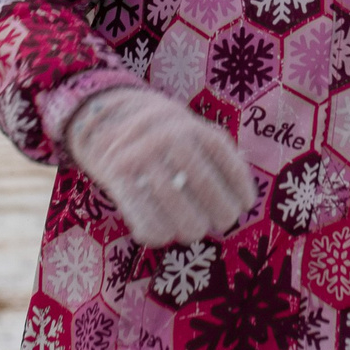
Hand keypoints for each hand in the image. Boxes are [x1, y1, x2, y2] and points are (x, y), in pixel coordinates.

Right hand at [63, 86, 255, 246]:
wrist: (105, 114)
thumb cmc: (160, 133)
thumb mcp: (191, 129)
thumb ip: (217, 155)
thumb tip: (243, 197)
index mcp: (196, 128)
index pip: (231, 168)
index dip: (242, 193)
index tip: (244, 206)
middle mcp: (172, 139)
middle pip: (209, 193)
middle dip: (221, 216)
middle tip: (219, 222)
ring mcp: (144, 157)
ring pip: (180, 212)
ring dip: (191, 230)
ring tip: (191, 231)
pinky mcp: (118, 175)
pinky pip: (147, 220)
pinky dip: (159, 234)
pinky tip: (163, 234)